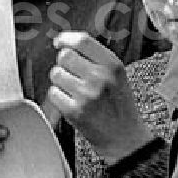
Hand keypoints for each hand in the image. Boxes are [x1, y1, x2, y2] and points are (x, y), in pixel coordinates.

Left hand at [48, 31, 153, 164]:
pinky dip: (59, 97)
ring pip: (56, 74)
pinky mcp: (74, 111)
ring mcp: (86, 95)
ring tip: (76, 91)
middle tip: (74, 75)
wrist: (124, 138)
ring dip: (61, 81)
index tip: (59, 42)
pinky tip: (73, 102)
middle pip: (64, 56)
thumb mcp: (117, 76)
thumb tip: (65, 42)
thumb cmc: (118, 104)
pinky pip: (53, 93)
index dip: (66, 39)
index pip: (82, 41)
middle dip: (65, 64)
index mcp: (113, 66)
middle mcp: (100, 78)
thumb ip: (96, 58)